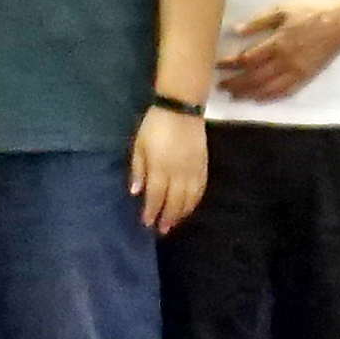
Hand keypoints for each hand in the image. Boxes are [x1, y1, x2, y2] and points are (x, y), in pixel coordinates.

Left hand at [129, 108, 205, 234]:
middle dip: (168, 217)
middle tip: (162, 230)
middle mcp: (179, 172)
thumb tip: (135, 192)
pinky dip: (195, 201)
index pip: (156, 195)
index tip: (147, 223)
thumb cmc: (154, 125)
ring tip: (175, 223)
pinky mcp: (204, 165)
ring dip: (182, 213)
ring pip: (190, 198)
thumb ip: (138, 169)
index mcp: (160, 167)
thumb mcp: (139, 145)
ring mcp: (193, 169)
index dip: (152, 211)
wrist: (181, 108)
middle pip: (174, 201)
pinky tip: (190, 207)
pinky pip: (201, 188)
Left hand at [218, 0, 339, 100]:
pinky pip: (286, 91)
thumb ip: (259, 21)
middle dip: (236, 83)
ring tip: (235, 96)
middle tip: (221, 86)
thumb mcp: (282, 8)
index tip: (217, 65)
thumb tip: (235, 30)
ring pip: (268, 88)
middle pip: (255, 77)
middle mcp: (286, 61)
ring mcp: (297, 71)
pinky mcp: (307, 76)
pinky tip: (259, 99)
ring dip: (249, 94)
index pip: (247, 59)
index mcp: (278, 43)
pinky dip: (270, 97)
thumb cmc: (311, 11)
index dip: (230, 64)